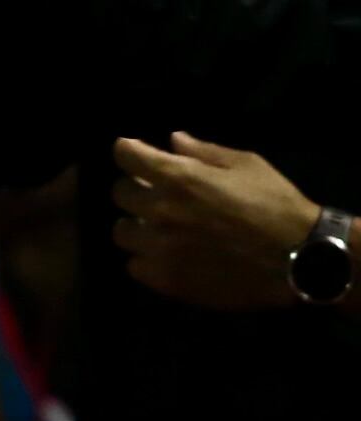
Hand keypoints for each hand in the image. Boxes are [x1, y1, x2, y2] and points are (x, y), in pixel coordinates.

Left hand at [112, 133, 325, 310]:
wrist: (301, 258)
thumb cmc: (276, 205)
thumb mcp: (247, 165)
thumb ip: (204, 152)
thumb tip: (173, 141)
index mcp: (178, 178)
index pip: (125, 155)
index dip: (129, 151)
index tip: (135, 153)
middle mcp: (160, 211)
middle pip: (119, 193)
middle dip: (136, 188)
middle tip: (156, 193)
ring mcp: (160, 248)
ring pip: (122, 232)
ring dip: (137, 225)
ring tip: (159, 228)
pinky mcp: (166, 280)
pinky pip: (135, 266)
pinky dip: (146, 258)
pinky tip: (167, 255)